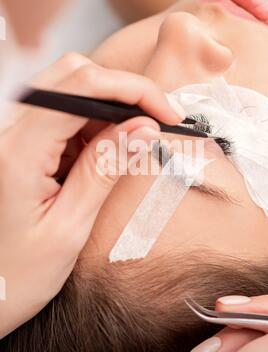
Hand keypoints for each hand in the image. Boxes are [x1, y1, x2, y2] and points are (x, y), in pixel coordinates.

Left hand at [0, 52, 184, 337]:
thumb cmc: (16, 275)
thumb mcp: (69, 228)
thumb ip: (104, 170)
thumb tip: (143, 129)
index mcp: (17, 151)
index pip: (82, 88)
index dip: (134, 91)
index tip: (168, 115)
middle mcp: (7, 132)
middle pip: (73, 76)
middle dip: (124, 93)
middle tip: (156, 125)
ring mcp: (10, 135)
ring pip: (69, 91)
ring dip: (108, 112)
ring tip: (127, 150)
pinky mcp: (18, 143)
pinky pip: (61, 115)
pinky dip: (91, 127)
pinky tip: (100, 157)